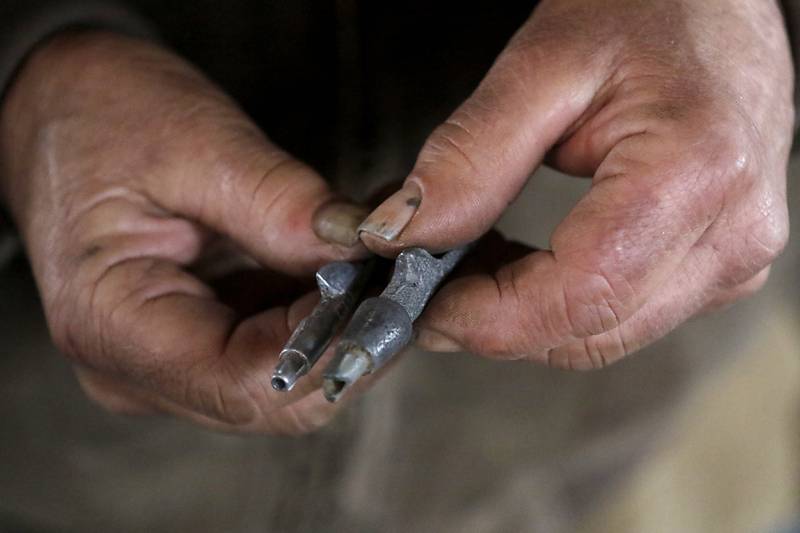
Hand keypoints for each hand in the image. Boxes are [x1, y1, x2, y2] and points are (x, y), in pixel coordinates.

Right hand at [0, 31, 370, 432]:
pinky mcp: (194, 338)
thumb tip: (365, 248)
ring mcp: (168, 361)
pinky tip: (342, 265)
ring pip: (287, 378)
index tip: (395, 287)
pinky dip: (320, 311)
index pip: (255, 385)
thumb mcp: (196, 145)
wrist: (59, 107)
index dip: (340, 345)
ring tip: (376, 261)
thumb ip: (281, 206)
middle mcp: (138, 369)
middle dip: (351, 337)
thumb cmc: (103, 114)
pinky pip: (276, 347)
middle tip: (402, 274)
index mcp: (116, 329)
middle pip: (278, 396)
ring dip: (342, 325)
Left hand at [359, 0, 793, 367]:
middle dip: (495, 325)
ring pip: (603, 334)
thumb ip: (470, 156)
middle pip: (588, 331)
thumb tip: (401, 234)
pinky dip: (559, 305)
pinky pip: (625, 314)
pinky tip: (518, 267)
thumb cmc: (648, 9)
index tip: (422, 306)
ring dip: (524, 318)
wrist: (723, 1)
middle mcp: (731, 234)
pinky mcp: (721, 263)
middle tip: (428, 285)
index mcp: (692, 176)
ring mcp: (735, 257)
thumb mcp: (541, 66)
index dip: (486, 319)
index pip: (576, 296)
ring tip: (466, 269)